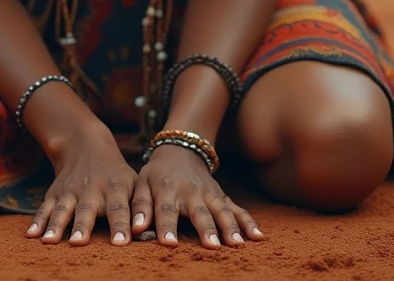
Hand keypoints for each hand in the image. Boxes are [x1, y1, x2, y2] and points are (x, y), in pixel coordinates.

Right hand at [26, 122, 135, 245]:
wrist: (86, 144)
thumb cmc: (116, 174)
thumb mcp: (133, 183)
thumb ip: (139, 207)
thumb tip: (147, 231)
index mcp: (115, 187)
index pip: (119, 208)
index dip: (120, 225)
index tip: (121, 242)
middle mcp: (92, 188)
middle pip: (87, 209)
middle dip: (82, 226)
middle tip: (79, 242)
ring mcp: (71, 190)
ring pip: (63, 208)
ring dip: (56, 224)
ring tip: (50, 241)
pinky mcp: (55, 192)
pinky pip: (44, 207)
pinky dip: (37, 220)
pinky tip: (31, 235)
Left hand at [131, 144, 263, 248]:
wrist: (180, 149)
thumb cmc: (157, 173)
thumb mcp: (142, 183)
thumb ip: (140, 206)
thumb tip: (134, 229)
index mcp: (167, 189)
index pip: (166, 210)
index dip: (166, 227)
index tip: (169, 243)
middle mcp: (191, 191)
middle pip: (199, 212)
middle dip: (206, 229)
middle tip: (212, 246)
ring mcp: (210, 193)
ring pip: (222, 211)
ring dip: (230, 227)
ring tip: (237, 244)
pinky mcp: (222, 195)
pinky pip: (237, 209)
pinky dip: (248, 222)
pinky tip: (258, 236)